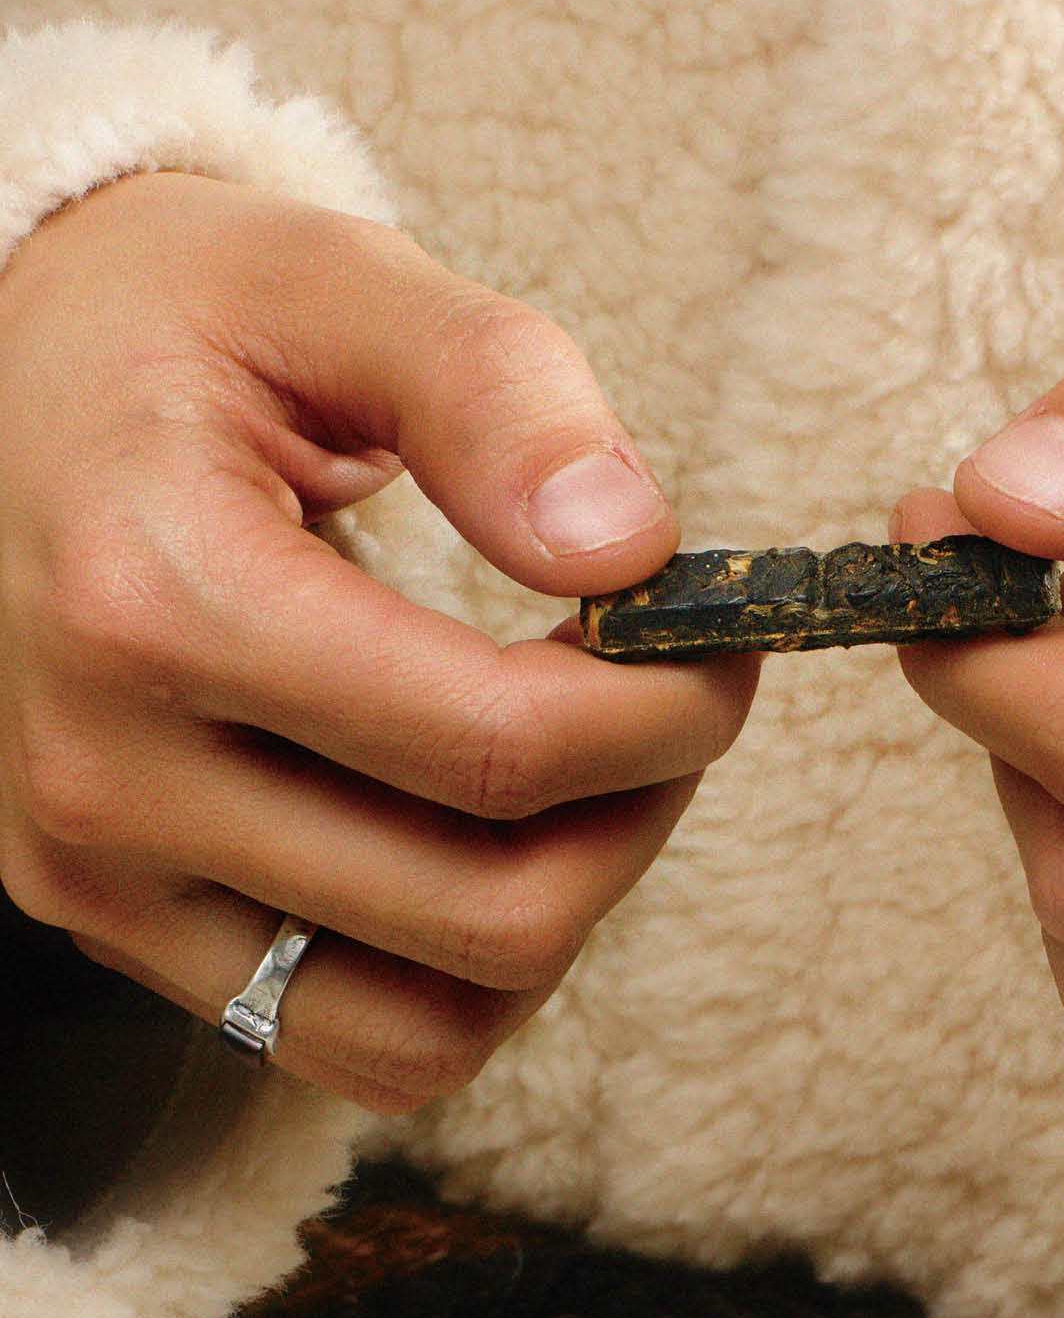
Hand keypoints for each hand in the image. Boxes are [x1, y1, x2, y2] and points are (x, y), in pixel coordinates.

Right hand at [0, 173, 756, 1111]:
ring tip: (588, 770)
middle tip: (673, 694)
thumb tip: (631, 551)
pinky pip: (338, 1038)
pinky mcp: (109, 919)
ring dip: (559, 911)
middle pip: (482, 913)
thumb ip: (492, 392)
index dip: (664, 709)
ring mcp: (94, 872)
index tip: (715, 635)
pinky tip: (489, 836)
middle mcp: (106, 776)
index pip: (493, 748)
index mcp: (155, 601)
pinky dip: (457, 974)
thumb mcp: (330, 279)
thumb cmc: (172, 317)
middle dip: (638, 809)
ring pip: (422, 1026)